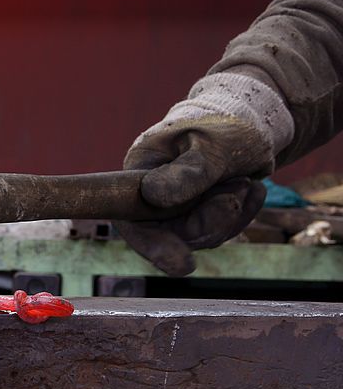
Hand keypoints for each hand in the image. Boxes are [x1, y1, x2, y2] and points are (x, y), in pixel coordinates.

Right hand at [116, 72, 292, 275]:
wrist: (250, 122)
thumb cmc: (225, 126)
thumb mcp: (210, 145)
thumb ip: (187, 173)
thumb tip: (154, 197)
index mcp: (139, 174)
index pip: (135, 221)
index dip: (154, 247)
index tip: (185, 266)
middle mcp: (152, 198)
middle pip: (172, 234)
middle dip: (210, 221)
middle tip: (234, 197)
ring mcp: (176, 211)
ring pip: (201, 237)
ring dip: (231, 213)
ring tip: (244, 181)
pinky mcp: (201, 217)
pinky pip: (221, 231)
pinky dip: (243, 213)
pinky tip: (254, 188)